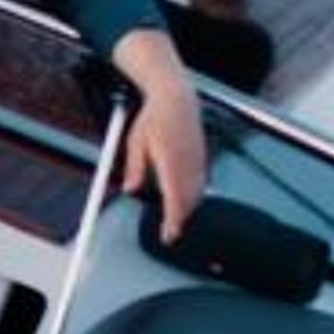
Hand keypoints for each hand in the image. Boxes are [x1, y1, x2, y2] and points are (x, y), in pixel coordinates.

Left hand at [117, 66, 209, 245]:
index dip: (173, 219)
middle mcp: (188, 160)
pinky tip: (186, 203)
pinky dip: (194, 196)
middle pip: (189, 199)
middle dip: (181, 220)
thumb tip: (129, 189)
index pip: (174, 196)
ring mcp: (198, 158)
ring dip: (188, 210)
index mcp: (170, 158)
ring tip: (176, 223)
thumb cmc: (154, 117)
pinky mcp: (203, 156)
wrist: (176, 97)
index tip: (168, 234)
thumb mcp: (135, 141)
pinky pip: (201, 182)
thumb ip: (134, 167)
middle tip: (170, 235)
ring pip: (197, 192)